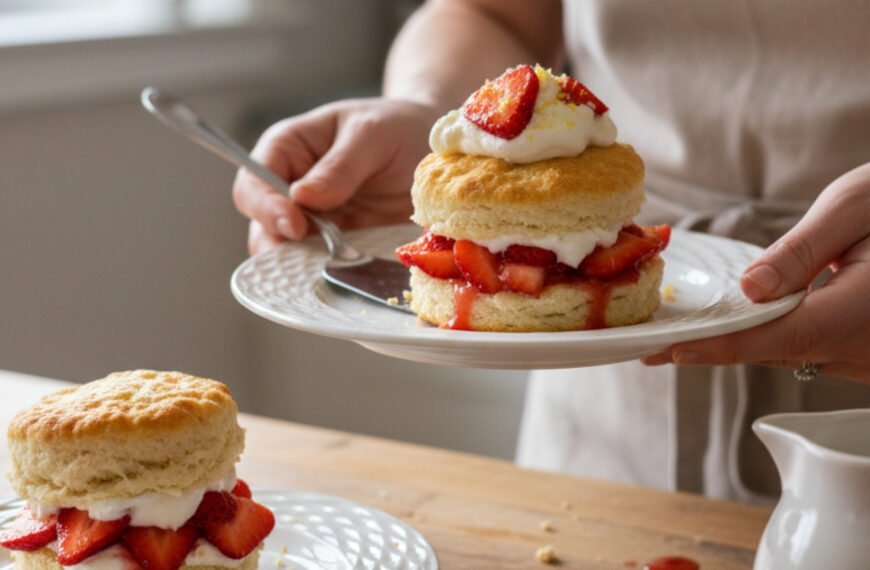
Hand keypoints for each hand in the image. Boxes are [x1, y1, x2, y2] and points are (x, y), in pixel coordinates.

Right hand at [232, 98, 438, 253]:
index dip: (266, 206)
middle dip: (278, 245)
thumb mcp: (372, 135)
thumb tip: (301, 198)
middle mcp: (290, 186)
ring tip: (326, 272)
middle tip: (306, 260)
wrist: (429, 147)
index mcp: (287, 149)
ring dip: (301, 266)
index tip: (295, 224)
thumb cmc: (396, 127)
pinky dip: (327, 273)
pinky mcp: (335, 243)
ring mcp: (312, 219)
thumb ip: (340, 166)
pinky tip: (343, 277)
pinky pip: (320, 264)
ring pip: (286, 252)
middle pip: (262, 224)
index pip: (255, 180)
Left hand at [643, 163, 869, 383]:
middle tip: (652, 346)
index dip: (717, 346)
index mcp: (861, 312)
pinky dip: (774, 337)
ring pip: (793, 354)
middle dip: (715, 346)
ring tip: (682, 336)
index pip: (775, 338)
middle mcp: (865, 350)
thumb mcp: (859, 207)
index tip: (666, 352)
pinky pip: (813, 350)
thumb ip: (802, 251)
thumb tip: (750, 289)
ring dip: (742, 343)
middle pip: (776, 352)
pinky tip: (741, 324)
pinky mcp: (868, 356)